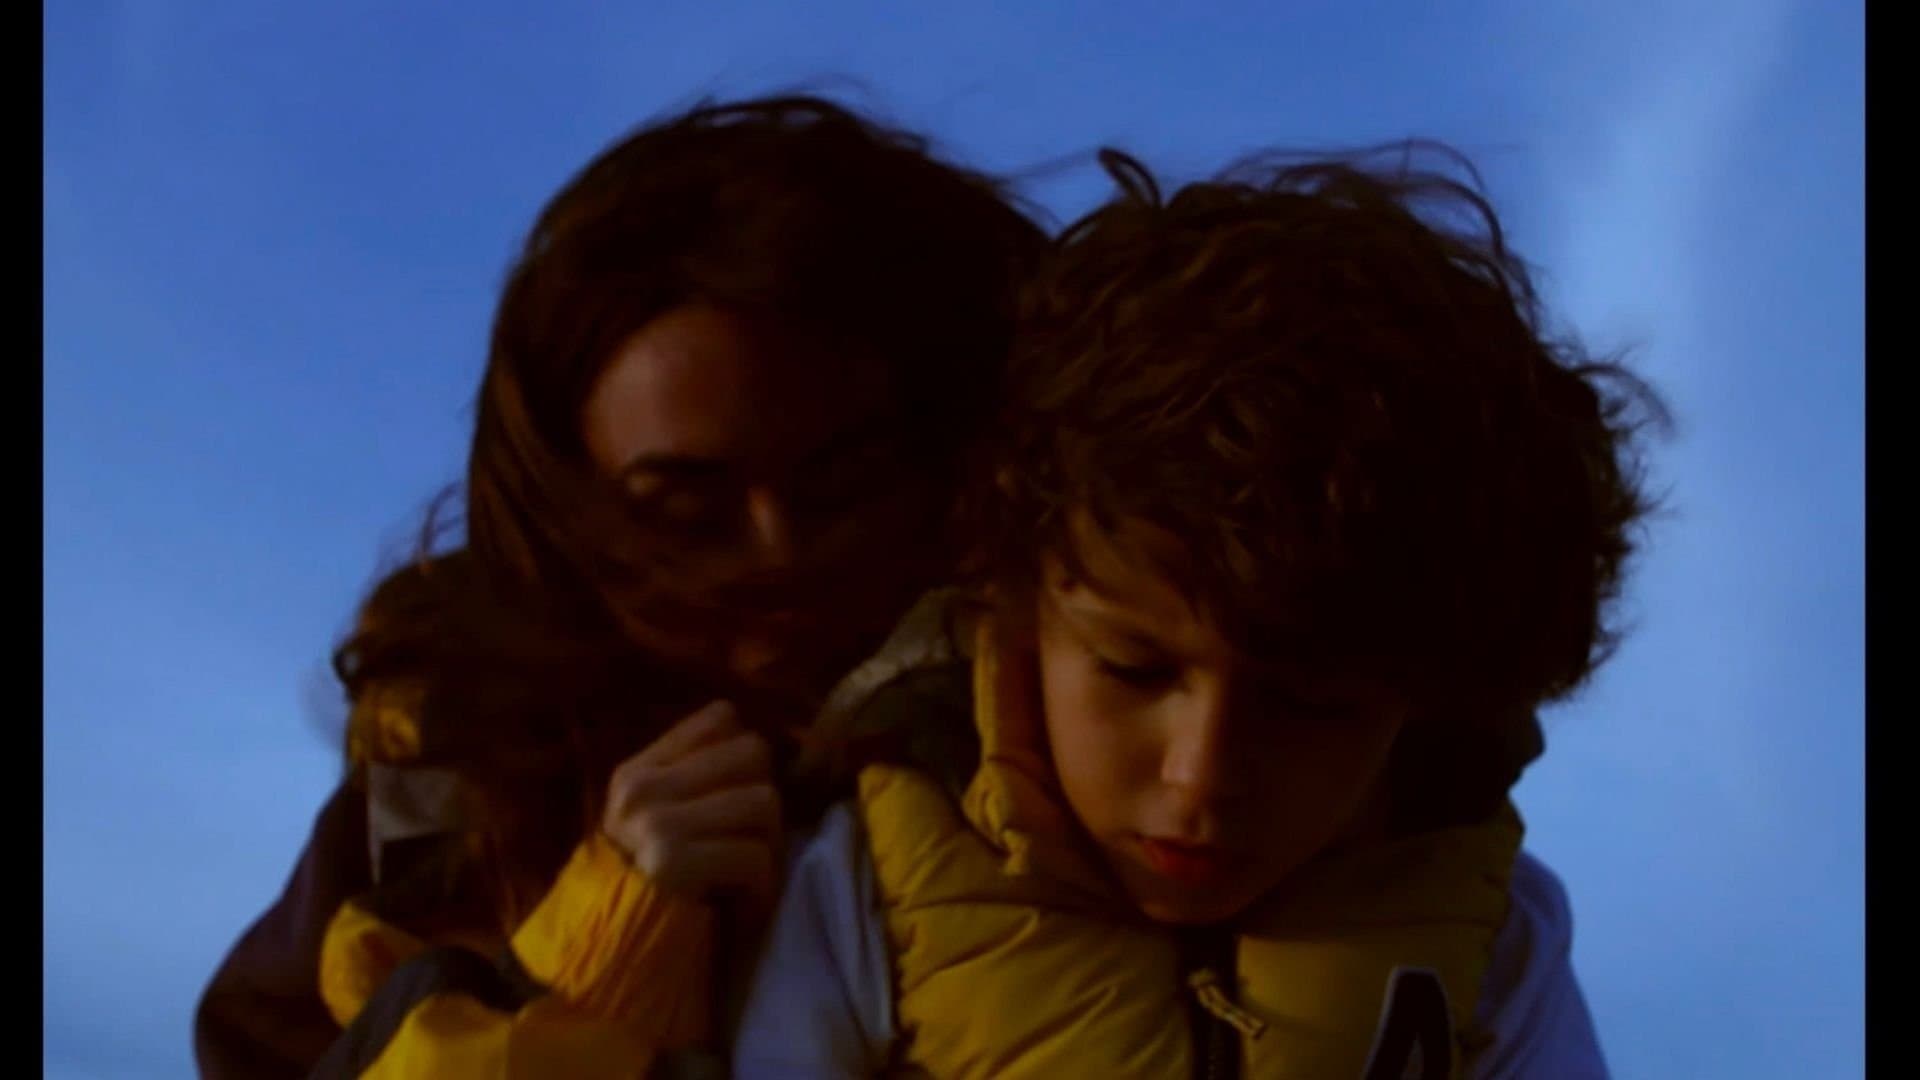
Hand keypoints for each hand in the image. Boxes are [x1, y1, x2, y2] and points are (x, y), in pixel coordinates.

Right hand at [600, 700, 781, 899]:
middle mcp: (644, 789)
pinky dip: (762, 884)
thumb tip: (753, 736)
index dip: (746, 751)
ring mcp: (657, 825)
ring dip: (768, 841)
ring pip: (763, 801)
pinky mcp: (674, 865)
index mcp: (638, 770)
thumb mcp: (649, 817)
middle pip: (752, 752)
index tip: (742, 788)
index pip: (721, 718)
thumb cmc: (640, 882)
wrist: (608, 946)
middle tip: (750, 833)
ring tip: (748, 864)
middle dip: (764, 793)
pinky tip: (744, 897)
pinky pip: (756, 855)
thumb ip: (690, 775)